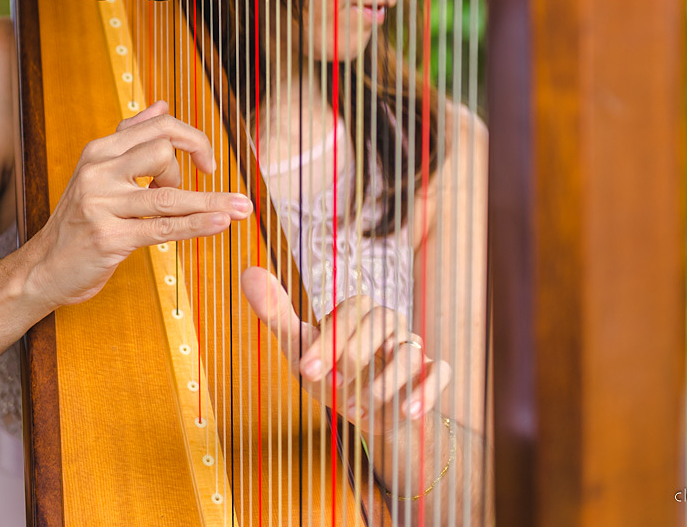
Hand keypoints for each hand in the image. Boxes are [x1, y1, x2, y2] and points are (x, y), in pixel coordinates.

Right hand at [27, 101, 252, 307]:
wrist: (42, 269)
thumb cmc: (78, 222)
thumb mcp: (99, 173)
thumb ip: (130, 137)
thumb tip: (161, 104)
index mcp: (99, 151)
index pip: (157, 126)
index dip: (191, 138)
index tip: (207, 162)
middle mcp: (97, 172)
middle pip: (162, 150)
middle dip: (187, 169)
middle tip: (190, 190)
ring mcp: (101, 204)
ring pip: (168, 195)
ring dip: (211, 201)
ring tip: (243, 207)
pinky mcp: (109, 238)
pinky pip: (163, 228)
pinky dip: (196, 224)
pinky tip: (221, 223)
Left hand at [241, 266, 451, 438]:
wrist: (366, 414)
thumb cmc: (331, 374)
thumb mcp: (301, 349)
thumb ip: (277, 313)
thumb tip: (247, 271)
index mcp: (358, 312)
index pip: (349, 311)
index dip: (329, 339)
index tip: (307, 370)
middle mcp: (389, 323)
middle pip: (382, 323)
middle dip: (356, 355)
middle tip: (335, 389)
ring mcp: (413, 348)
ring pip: (410, 350)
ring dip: (388, 379)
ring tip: (363, 407)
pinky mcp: (432, 374)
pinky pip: (439, 374)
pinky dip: (427, 392)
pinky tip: (409, 412)